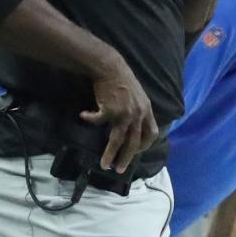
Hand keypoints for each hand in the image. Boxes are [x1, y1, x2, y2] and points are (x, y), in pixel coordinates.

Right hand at [81, 51, 158, 173]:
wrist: (110, 67)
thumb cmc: (122, 81)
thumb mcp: (138, 96)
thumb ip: (139, 111)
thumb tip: (134, 127)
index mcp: (146, 111)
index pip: (151, 134)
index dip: (144, 145)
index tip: (136, 152)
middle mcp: (137, 114)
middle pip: (134, 142)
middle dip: (126, 158)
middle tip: (119, 169)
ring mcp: (123, 113)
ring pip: (117, 140)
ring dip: (110, 154)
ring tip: (105, 164)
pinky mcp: (109, 110)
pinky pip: (98, 120)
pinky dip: (90, 119)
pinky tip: (84, 116)